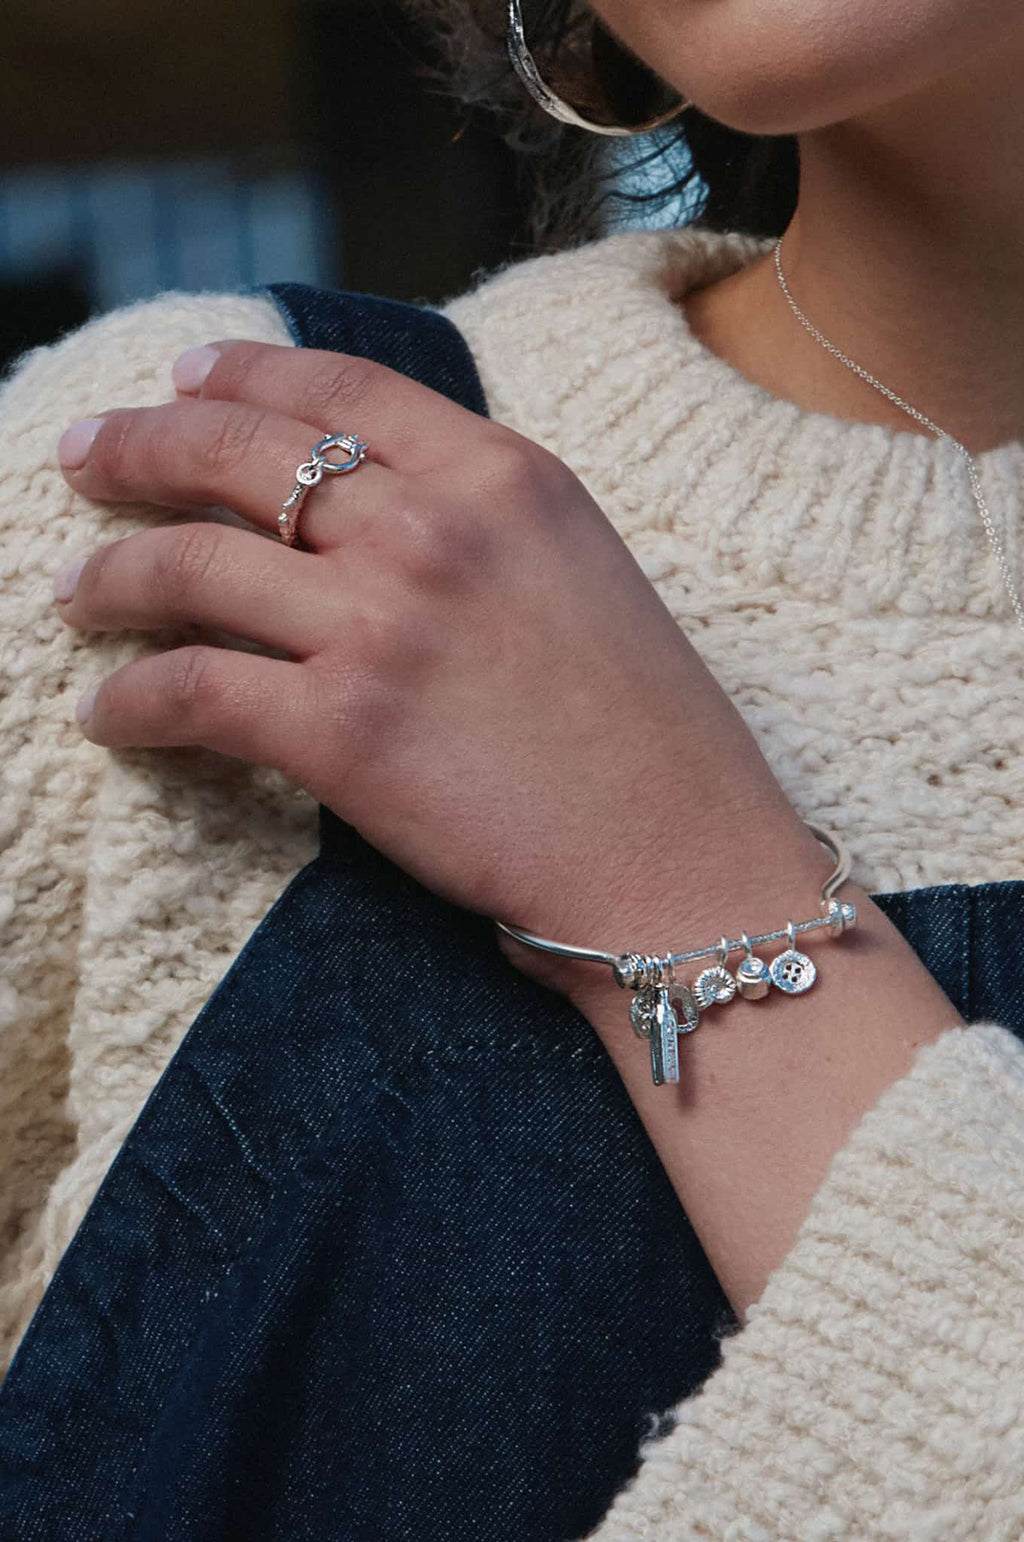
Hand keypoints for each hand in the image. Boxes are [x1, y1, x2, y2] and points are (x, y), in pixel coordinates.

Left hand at [54, 339, 822, 1000]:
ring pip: (194, 566)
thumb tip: (378, 507)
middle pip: (244, 455)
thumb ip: (485, 521)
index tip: (179, 379)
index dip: (240, 375)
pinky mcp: (344, 731)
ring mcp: (384, 624)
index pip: (341, 387)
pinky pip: (193, 692)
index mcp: (505, 476)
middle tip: (82, 458)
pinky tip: (108, 716)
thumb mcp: (587, 574)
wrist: (685, 863)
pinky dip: (131, 704)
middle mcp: (436, 528)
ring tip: (73, 591)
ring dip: (111, 577)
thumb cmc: (654, 739)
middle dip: (140, 447)